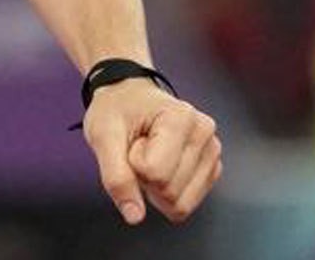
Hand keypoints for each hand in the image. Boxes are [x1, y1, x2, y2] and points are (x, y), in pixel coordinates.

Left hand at [82, 79, 221, 225]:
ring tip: (150, 155)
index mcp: (181, 116)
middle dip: (145, 178)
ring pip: (180, 203)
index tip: (131, 141)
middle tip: (138, 148)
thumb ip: (116, 177)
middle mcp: (204, 132)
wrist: (129, 97)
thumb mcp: (103, 137)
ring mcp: (211, 150)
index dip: (133, 164)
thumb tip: (134, 216)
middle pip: (170, 191)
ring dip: (156, 187)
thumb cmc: (116, 110)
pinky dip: (167, 193)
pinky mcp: (211, 167)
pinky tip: (162, 164)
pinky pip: (186, 204)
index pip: (155, 172)